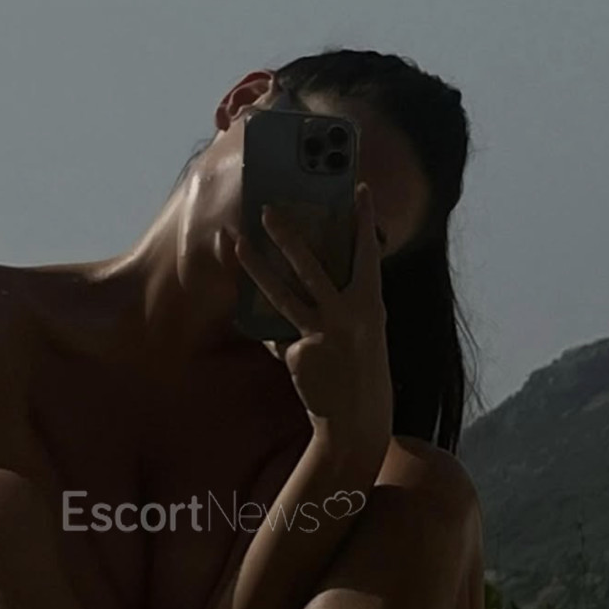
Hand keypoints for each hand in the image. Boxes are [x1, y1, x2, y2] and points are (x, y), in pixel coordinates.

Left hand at [225, 184, 392, 471]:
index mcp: (371, 304)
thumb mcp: (360, 332)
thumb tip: (306, 279)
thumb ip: (339, 304)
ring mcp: (323, 333)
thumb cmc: (359, 370)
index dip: (364, 221)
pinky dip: (275, 336)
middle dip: (289, 235)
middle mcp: (349, 314)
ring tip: (237, 243)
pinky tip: (273, 339)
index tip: (359, 189)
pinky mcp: (301, 353)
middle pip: (313, 265)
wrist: (357, 419)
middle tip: (268, 208)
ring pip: (282, 292)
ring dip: (257, 265)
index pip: (367, 255)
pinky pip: (278, 334)